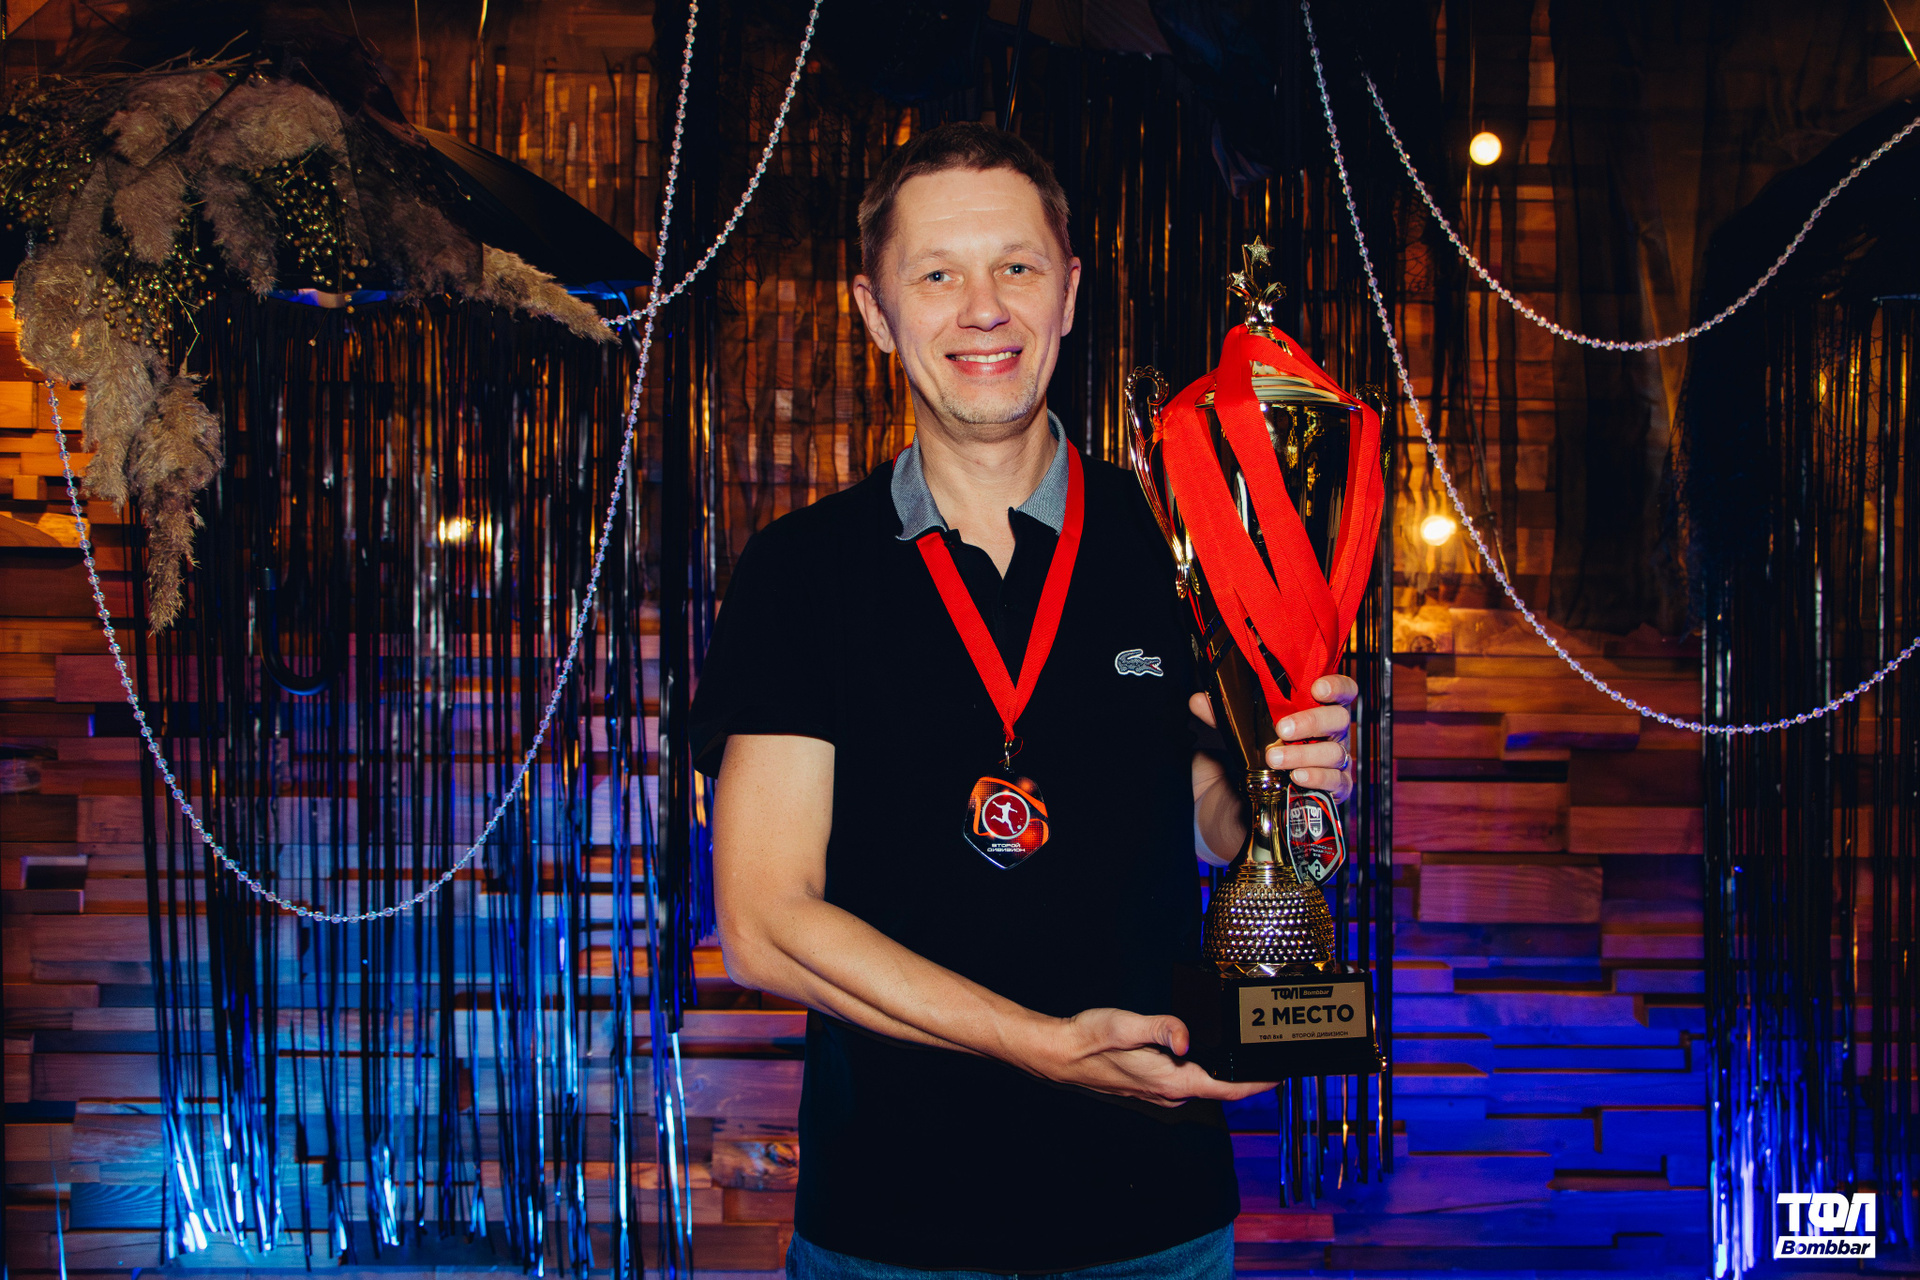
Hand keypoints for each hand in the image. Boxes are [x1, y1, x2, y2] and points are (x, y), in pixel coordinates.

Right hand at [1015, 1007, 1275, 1106]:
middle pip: (1221, 1087)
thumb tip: (1185, 1037)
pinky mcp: (1152, 1084)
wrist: (1060, 1055)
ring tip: (1242, 1050)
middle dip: (1246, 1073)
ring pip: (1204, 1083)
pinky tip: (1201, 1050)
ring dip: (1224, 1071)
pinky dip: (1204, 1068)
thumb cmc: (1090, 1040)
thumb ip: (1160, 1028)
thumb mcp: (1127, 1025)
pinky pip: (1188, 1079)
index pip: (1228, 1089)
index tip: (1282, 1075)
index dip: (1259, 1083)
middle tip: (1268, 1052)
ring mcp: (1161, 1092)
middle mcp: (1170, 1093)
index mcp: (1172, 1081)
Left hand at [1189, 674, 1357, 801]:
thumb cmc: (1248, 764)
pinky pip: (1338, 783)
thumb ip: (1221, 718)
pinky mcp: (1333, 792)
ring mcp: (1334, 763)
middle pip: (1339, 719)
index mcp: (1312, 711)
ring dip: (1304, 754)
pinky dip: (1318, 779)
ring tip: (1274, 759)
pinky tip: (1298, 778)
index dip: (1335, 686)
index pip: (1340, 691)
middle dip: (1311, 722)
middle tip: (1281, 729)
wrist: (1242, 811)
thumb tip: (1199, 700)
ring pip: (1335, 753)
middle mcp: (1329, 735)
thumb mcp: (1231, 739)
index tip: (1316, 688)